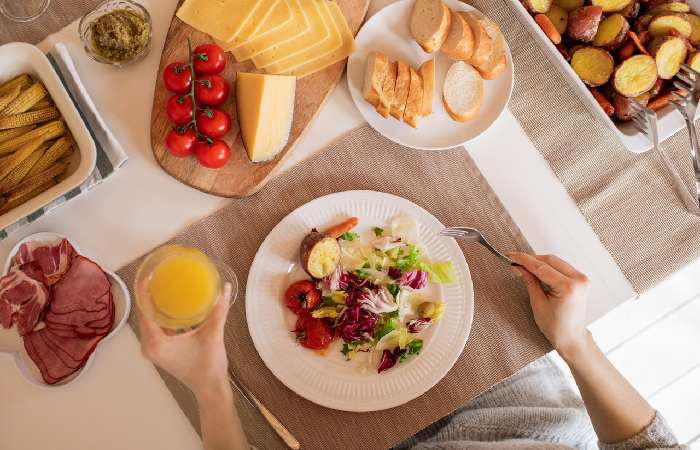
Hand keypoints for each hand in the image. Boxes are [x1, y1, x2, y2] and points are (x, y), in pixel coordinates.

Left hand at [138, 283, 231, 398]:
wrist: (210, 388)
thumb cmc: (208, 365)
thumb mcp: (213, 335)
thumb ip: (218, 311)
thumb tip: (226, 288)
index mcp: (156, 343)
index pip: (144, 312)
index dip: (144, 293)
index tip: (148, 275)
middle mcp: (149, 346)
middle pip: (143, 315)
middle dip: (147, 296)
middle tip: (156, 276)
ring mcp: (154, 350)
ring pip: (149, 322)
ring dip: (153, 305)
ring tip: (160, 286)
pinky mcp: (161, 350)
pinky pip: (155, 328)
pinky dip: (160, 315)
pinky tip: (169, 304)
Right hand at [509, 253, 589, 357]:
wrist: (572, 337)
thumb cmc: (555, 326)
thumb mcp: (538, 303)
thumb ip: (530, 281)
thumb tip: (520, 267)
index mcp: (568, 287)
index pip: (542, 267)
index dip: (525, 260)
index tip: (512, 256)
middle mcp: (578, 280)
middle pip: (550, 260)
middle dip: (532, 260)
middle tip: (516, 261)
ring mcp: (582, 279)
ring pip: (556, 262)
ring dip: (540, 262)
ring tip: (525, 267)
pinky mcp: (581, 280)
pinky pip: (562, 267)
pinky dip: (549, 267)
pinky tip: (538, 271)